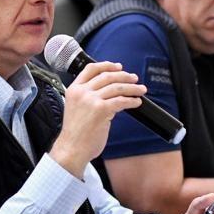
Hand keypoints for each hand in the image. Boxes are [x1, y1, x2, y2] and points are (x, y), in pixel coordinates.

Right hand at [50, 61, 145, 177]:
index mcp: (74, 89)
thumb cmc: (75, 133)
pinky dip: (132, 101)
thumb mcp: (76, 108)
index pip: (91, 68)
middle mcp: (82, 92)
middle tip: (134, 79)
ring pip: (117, 87)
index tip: (118, 67)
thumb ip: (88, 97)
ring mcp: (91, 100)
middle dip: (124, 76)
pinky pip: (121, 101)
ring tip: (141, 90)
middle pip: (107, 76)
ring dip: (132, 88)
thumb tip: (110, 92)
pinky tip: (136, 102)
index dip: (107, 65)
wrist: (72, 149)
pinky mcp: (101, 110)